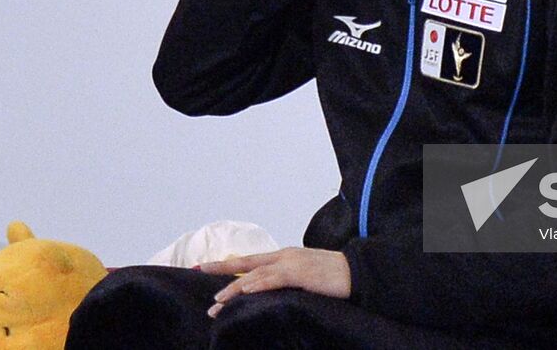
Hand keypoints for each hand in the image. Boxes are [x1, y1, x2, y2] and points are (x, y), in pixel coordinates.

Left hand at [200, 247, 351, 315]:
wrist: (356, 272)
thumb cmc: (333, 277)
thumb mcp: (305, 277)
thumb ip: (287, 280)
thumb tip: (270, 292)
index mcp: (285, 257)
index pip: (251, 260)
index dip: (229, 264)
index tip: (207, 266)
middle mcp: (284, 256)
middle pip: (247, 263)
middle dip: (222, 269)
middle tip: (200, 272)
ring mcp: (292, 263)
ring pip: (256, 273)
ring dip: (235, 287)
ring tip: (218, 300)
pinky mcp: (301, 273)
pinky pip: (274, 278)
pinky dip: (258, 283)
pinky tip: (245, 289)